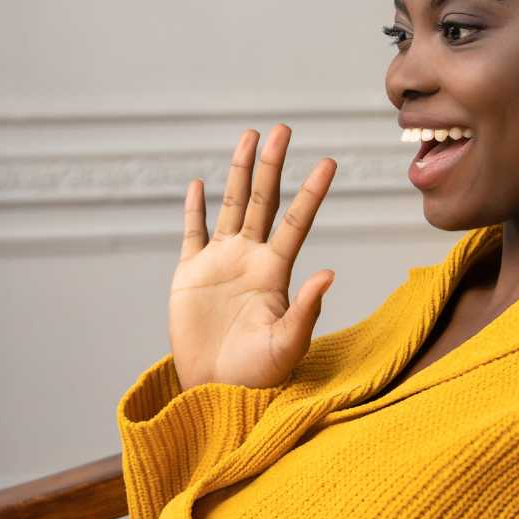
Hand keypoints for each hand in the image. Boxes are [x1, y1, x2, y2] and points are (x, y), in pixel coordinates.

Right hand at [169, 124, 337, 390]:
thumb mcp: (287, 345)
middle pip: (262, 201)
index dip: (311, 192)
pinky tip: (199, 184)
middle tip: (283, 129)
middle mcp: (250, 259)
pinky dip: (194, 209)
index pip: (297, 222)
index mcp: (275, 272)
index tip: (329, 162)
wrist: (213, 389)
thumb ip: (306, 311)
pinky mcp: (189, 274)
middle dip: (272, 165)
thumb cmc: (257, 375)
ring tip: (249, 138)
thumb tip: (328, 274)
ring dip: (238, 173)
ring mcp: (219, 263)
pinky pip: (192, 233)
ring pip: (230, 207)